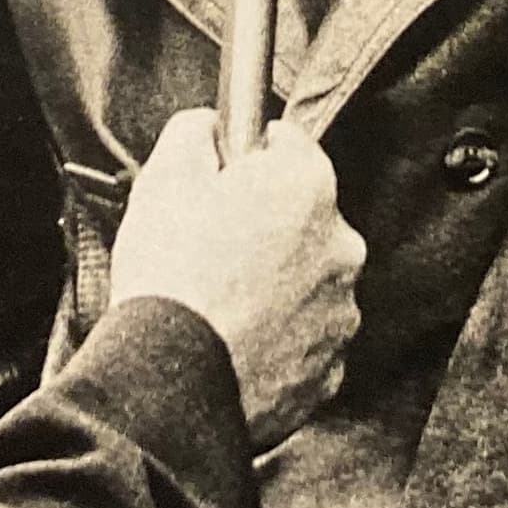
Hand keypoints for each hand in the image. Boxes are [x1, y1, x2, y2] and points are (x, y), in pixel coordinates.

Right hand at [109, 110, 365, 451]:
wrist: (171, 381)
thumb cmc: (169, 273)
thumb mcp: (165, 176)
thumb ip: (196, 131)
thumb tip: (210, 126)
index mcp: (308, 187)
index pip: (289, 146)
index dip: (248, 159)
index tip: (221, 179)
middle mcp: (342, 245)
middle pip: (303, 218)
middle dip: (266, 225)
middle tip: (210, 248)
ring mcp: (341, 312)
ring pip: (307, 281)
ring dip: (276, 284)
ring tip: (219, 303)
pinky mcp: (330, 369)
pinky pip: (304, 339)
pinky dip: (278, 339)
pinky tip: (235, 342)